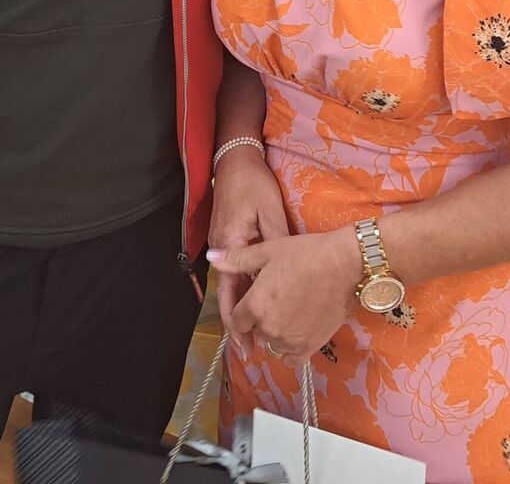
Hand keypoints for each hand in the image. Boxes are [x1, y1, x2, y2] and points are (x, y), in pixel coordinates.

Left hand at [209, 229, 359, 365]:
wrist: (344, 266)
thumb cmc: (306, 254)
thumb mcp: (268, 251)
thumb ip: (237, 260)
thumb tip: (211, 258)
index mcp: (256, 306)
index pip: (236, 321)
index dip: (242, 311)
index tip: (252, 300)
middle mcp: (270, 329)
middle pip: (255, 331)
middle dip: (259, 318)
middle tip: (275, 299)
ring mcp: (290, 341)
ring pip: (272, 344)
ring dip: (275, 332)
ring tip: (288, 310)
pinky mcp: (310, 348)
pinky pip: (291, 359)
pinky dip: (290, 348)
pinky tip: (296, 330)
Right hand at [210, 149, 289, 335]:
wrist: (236, 159)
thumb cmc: (254, 184)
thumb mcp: (270, 212)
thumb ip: (276, 243)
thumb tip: (286, 274)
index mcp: (231, 244)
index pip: (231, 292)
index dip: (239, 321)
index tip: (249, 343)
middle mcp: (222, 248)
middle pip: (228, 294)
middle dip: (239, 324)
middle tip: (253, 350)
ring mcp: (223, 243)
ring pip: (232, 284)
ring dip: (242, 308)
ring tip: (258, 333)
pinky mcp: (229, 237)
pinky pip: (235, 270)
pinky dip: (244, 289)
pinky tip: (257, 300)